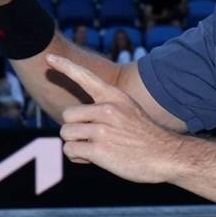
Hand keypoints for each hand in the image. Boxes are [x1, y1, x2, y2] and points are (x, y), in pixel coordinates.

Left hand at [46, 54, 180, 183]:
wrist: (167, 156)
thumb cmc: (145, 137)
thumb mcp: (129, 111)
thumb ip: (104, 109)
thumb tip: (75, 119)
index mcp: (115, 96)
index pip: (86, 76)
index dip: (65, 66)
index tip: (49, 58)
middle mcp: (108, 109)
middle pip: (66, 115)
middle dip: (74, 128)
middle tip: (91, 138)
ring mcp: (103, 129)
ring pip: (66, 133)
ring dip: (75, 143)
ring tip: (94, 149)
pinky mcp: (99, 150)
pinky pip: (70, 150)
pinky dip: (76, 156)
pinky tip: (92, 159)